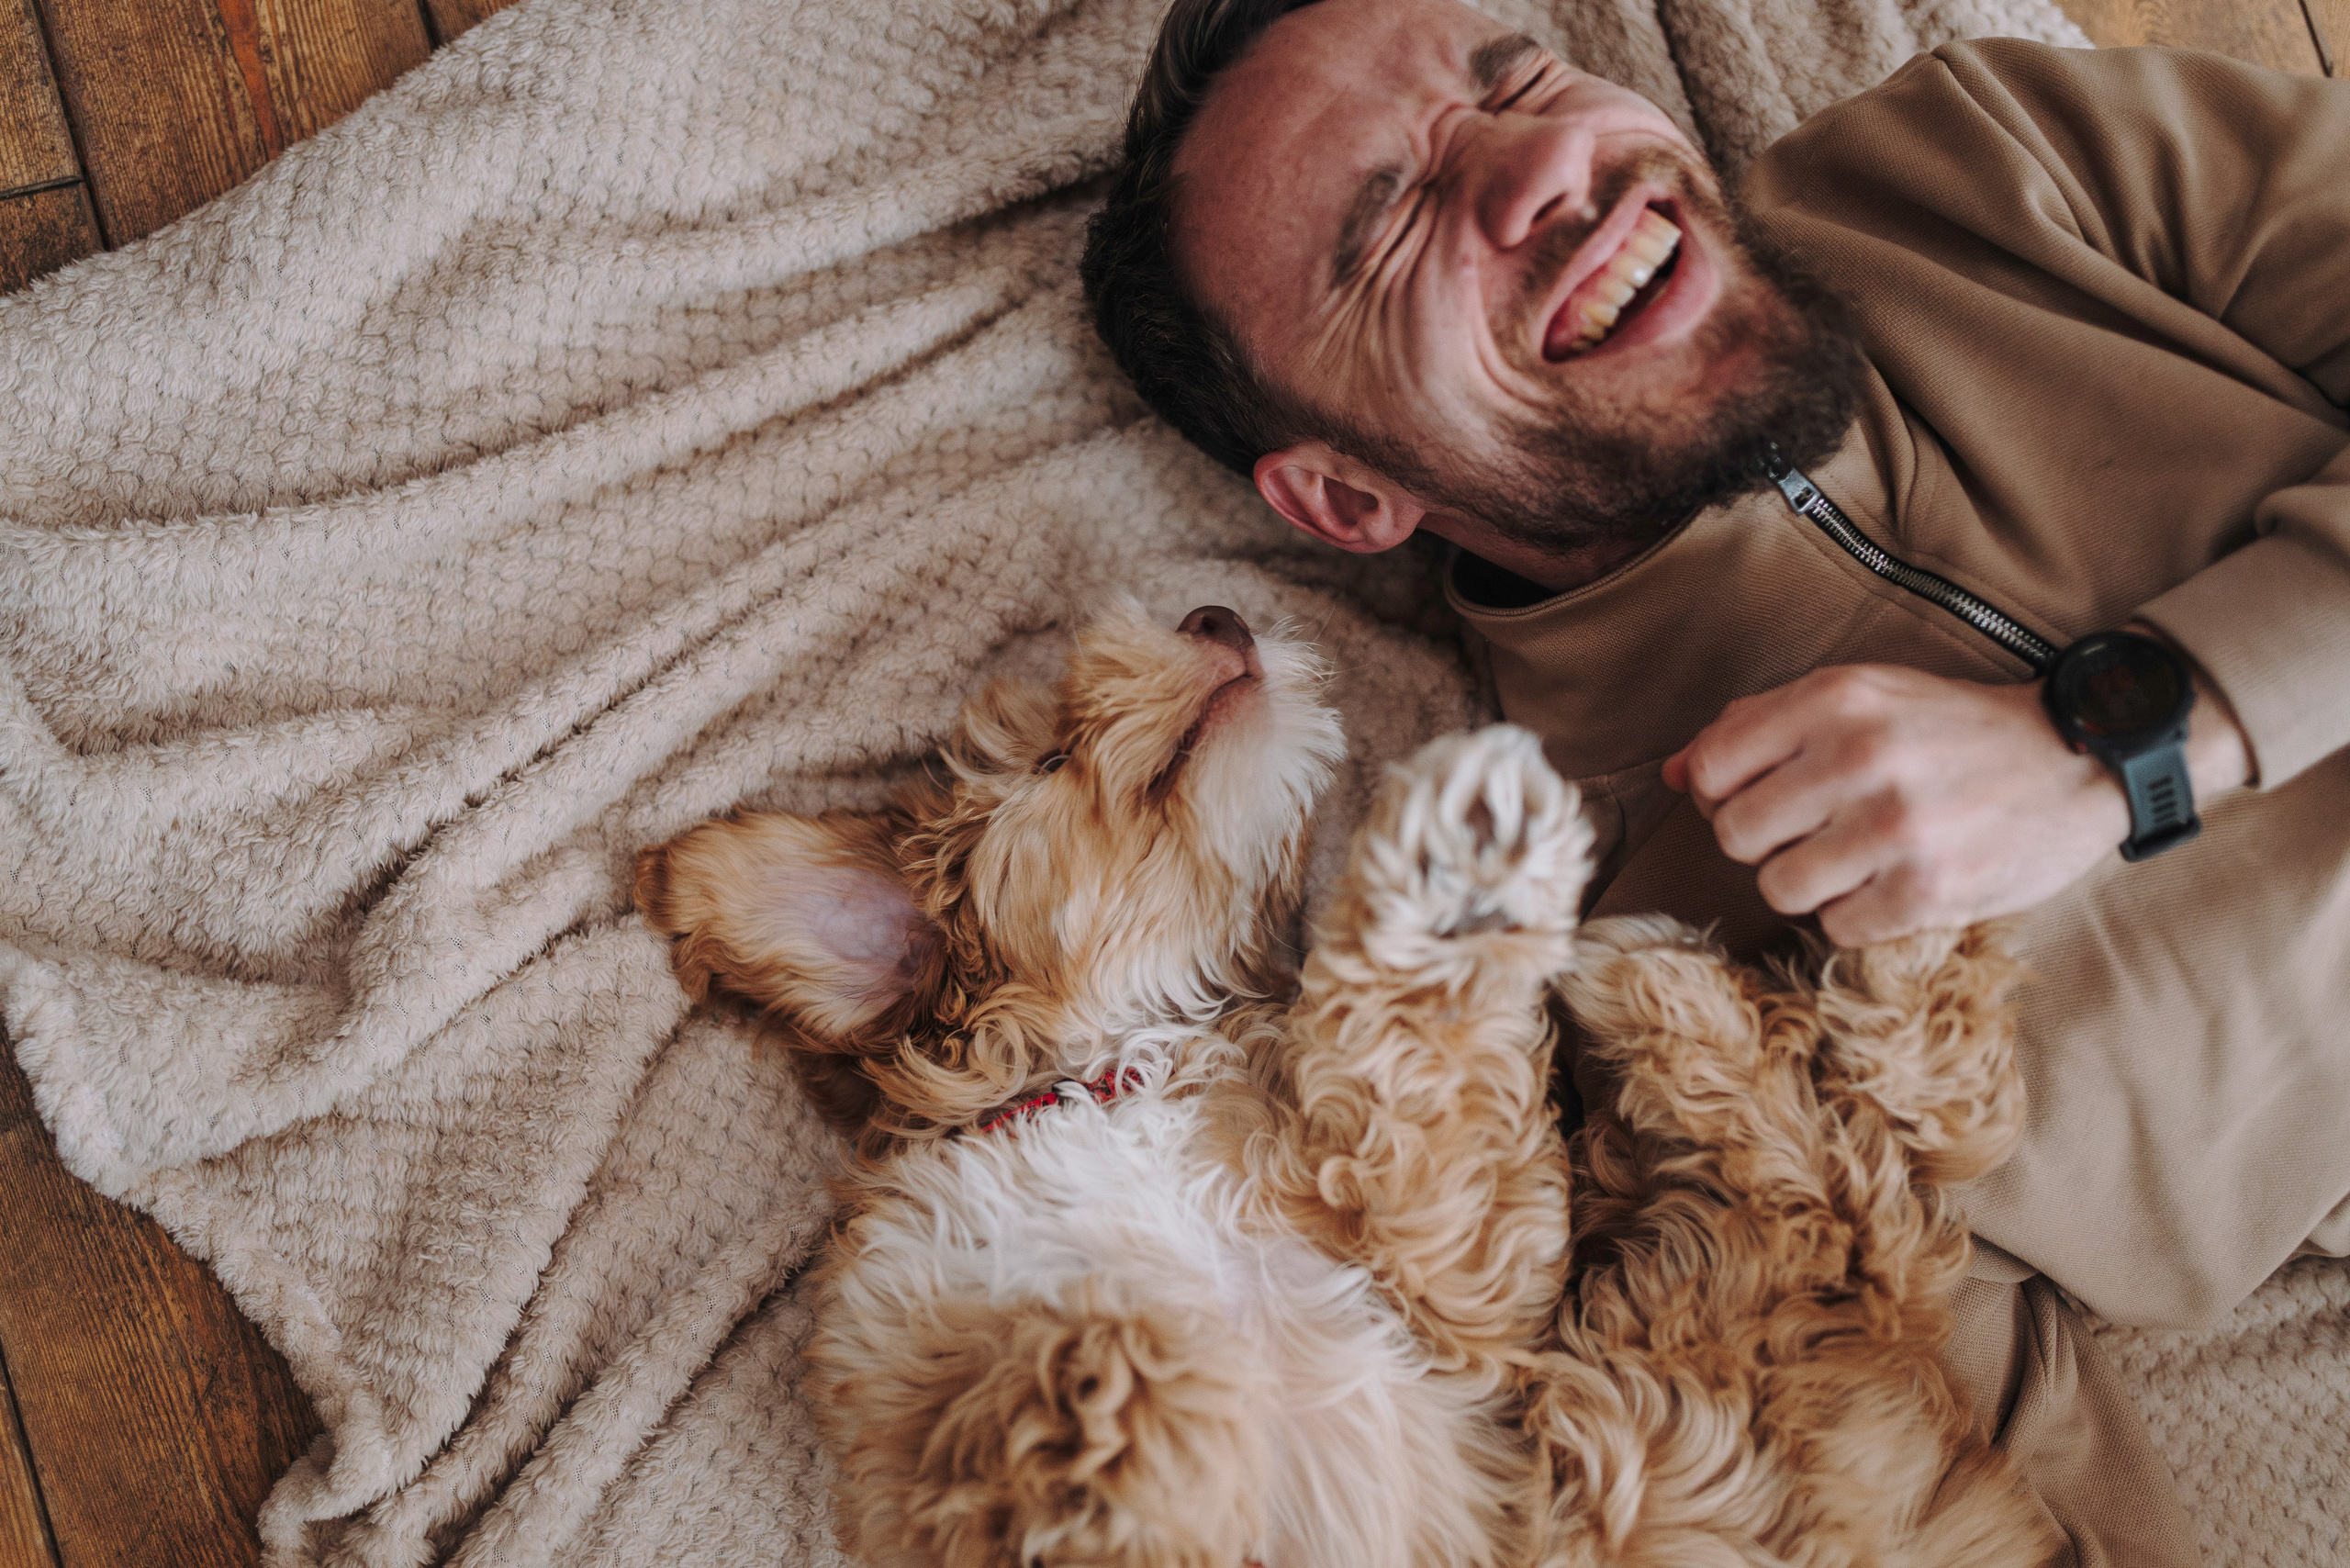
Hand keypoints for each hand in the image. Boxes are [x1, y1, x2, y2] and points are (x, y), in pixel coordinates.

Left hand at [1663, 665, 2128, 944]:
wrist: (2077, 757)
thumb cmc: (1950, 729)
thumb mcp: (1859, 696)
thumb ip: (1760, 726)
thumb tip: (1674, 772)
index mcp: (1833, 700)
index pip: (1710, 767)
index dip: (1719, 794)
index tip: (1759, 797)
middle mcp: (1859, 757)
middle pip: (1735, 835)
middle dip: (1763, 842)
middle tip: (1811, 831)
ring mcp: (1895, 827)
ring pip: (1778, 888)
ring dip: (1809, 884)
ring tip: (1853, 859)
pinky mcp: (1929, 889)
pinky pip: (1838, 928)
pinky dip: (1857, 916)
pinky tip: (1892, 883)